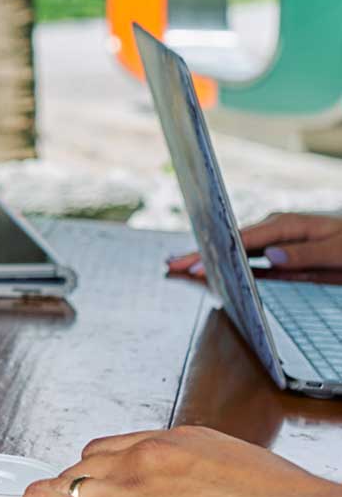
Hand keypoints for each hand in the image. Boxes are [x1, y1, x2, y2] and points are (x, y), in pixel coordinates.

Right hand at [166, 211, 341, 276]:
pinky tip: (219, 270)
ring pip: (238, 250)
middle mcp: (277, 230)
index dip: (218, 254)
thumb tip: (271, 257)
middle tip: (172, 264)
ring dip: (213, 259)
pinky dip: (232, 264)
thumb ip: (306, 254)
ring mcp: (278, 241)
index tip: (196, 266)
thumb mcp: (338, 252)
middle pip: (232, 243)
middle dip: (202, 253)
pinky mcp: (284, 252)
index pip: (244, 241)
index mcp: (286, 225)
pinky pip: (252, 259)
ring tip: (185, 267)